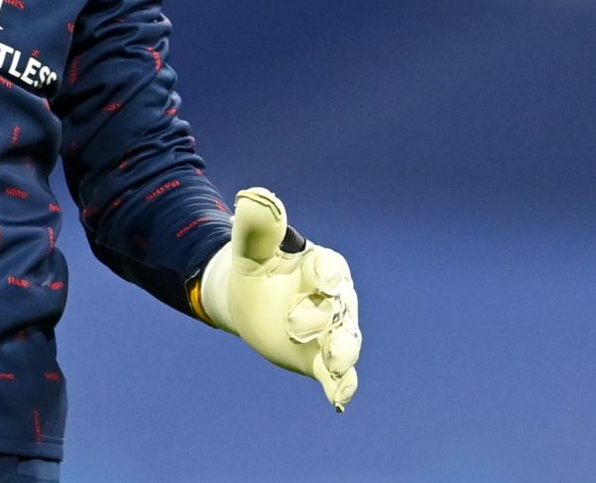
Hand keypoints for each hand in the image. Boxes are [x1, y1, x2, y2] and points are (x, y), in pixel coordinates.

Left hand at [199, 187, 361, 411]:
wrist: (250, 300)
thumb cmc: (256, 269)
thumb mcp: (250, 251)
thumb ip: (256, 229)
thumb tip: (254, 195)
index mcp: (319, 265)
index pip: (328, 268)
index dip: (323, 273)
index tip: (318, 276)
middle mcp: (333, 298)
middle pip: (337, 307)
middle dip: (322, 316)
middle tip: (296, 324)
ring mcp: (330, 330)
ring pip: (345, 339)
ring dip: (342, 351)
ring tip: (334, 362)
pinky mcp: (321, 359)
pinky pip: (339, 374)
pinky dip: (342, 385)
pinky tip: (339, 399)